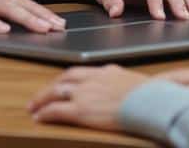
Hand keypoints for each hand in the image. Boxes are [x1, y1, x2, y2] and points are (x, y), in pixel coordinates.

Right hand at [0, 0, 65, 33]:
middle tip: (57, 27)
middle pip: (19, 4)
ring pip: (3, 8)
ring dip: (24, 18)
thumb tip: (26, 21)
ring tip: (40, 28)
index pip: (24, 2)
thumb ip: (1, 10)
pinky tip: (3, 30)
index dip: (43, 12)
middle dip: (40, 16)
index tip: (60, 24)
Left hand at [29, 64, 150, 130]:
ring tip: (34, 107)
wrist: (151, 102)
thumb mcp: (142, 84)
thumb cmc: (154, 96)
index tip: (62, 84)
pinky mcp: (81, 110)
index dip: (68, 79)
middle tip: (41, 95)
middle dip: (51, 87)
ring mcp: (85, 93)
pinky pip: (56, 110)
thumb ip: (131, 84)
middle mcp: (93, 78)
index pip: (82, 72)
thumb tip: (142, 88)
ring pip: (56, 92)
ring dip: (42, 99)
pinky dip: (45, 113)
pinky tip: (39, 117)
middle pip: (64, 78)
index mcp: (107, 71)